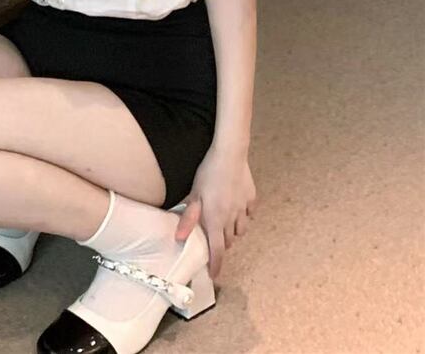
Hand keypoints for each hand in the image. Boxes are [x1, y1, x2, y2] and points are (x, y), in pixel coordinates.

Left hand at [173, 147, 256, 281]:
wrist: (230, 154)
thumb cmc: (208, 173)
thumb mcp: (194, 195)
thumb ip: (188, 218)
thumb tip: (179, 238)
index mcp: (216, 220)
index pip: (217, 250)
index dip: (216, 265)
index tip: (214, 276)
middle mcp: (232, 218)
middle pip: (229, 241)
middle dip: (222, 244)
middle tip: (214, 238)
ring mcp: (244, 209)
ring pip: (241, 230)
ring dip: (233, 231)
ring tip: (225, 223)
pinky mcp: (252, 198)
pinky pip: (249, 214)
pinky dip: (244, 215)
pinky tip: (237, 206)